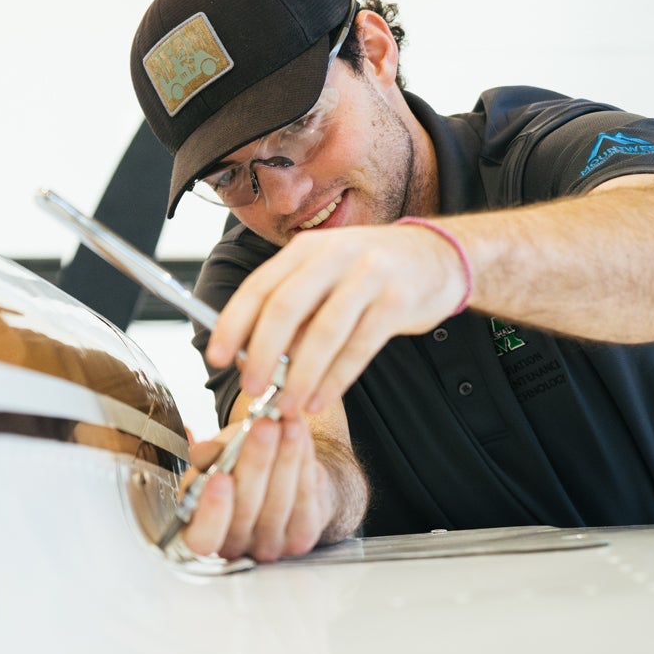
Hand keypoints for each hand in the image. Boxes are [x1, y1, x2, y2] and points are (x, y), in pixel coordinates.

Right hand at [181, 415, 333, 562]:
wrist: (277, 479)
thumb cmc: (238, 469)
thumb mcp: (216, 456)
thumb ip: (209, 454)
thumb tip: (204, 451)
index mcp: (201, 532)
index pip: (203, 537)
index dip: (211, 510)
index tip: (220, 476)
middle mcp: (234, 546)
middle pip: (246, 508)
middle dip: (257, 460)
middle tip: (264, 425)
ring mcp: (270, 545)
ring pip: (279, 500)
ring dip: (286, 455)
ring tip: (288, 422)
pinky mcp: (302, 536)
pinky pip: (304, 498)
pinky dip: (304, 461)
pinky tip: (301, 436)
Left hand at [206, 224, 469, 416]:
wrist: (436, 256)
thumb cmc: (369, 271)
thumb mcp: (326, 274)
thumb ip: (293, 308)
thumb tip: (252, 353)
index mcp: (306, 249)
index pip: (259, 287)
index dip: (233, 324)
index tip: (216, 357)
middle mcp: (334, 255)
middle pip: (286, 307)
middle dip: (263, 353)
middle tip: (250, 388)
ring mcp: (369, 276)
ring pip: (323, 332)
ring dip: (300, 375)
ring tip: (286, 405)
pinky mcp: (397, 302)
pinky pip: (359, 347)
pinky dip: (336, 379)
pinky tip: (320, 399)